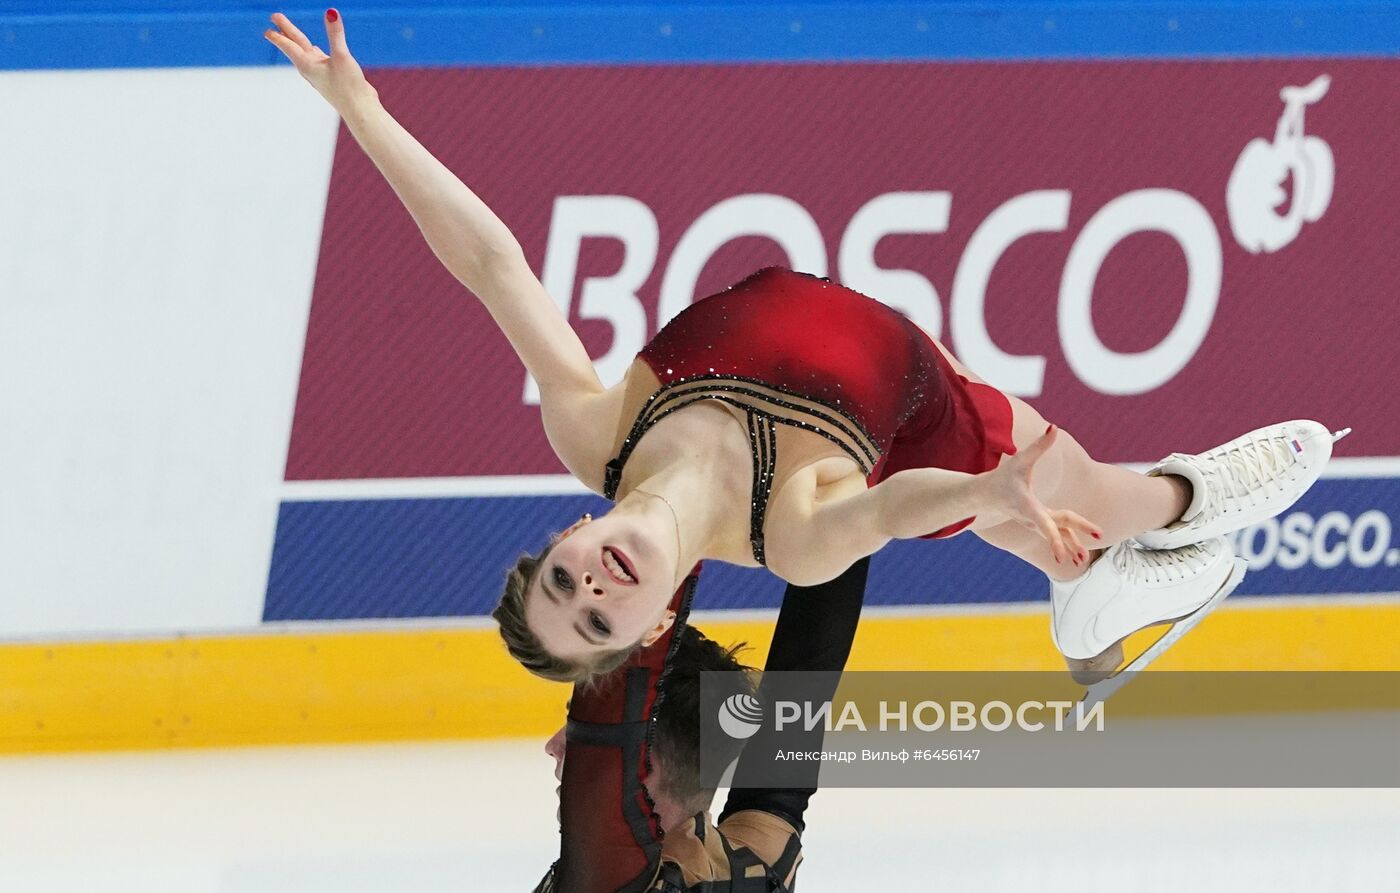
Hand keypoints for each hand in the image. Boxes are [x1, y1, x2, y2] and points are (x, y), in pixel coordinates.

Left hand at [264, 10, 376, 116]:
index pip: (289, 45)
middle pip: (295, 45)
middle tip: (274, 18)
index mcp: (308, 65)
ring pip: (306, 52)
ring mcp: (321, 73)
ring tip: (289, 33)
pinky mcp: (332, 76)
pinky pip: (318, 59)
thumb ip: (336, 34)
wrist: (359, 109)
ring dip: (297, 42)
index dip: (279, 34)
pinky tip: (317, 50)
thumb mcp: (341, 56)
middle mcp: (311, 69)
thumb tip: (331, 12)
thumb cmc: (348, 86)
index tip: (269, 25)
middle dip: (285, 31)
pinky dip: (314, 51)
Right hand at [987, 426, 1102, 565]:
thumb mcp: (1020, 460)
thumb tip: (1054, 426)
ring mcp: (1036, 522)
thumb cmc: (1003, 477)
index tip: (1060, 554)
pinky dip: (1068, 542)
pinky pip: (1057, 533)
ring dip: (1071, 547)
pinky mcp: (1039, 523)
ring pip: (1058, 535)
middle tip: (1085, 556)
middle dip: (1070, 543)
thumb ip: (1039, 445)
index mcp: (1029, 506)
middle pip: (1056, 530)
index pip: (1045, 523)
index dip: (1054, 538)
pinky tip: (1080, 554)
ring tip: (1084, 560)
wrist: (985, 495)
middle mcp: (1033, 518)